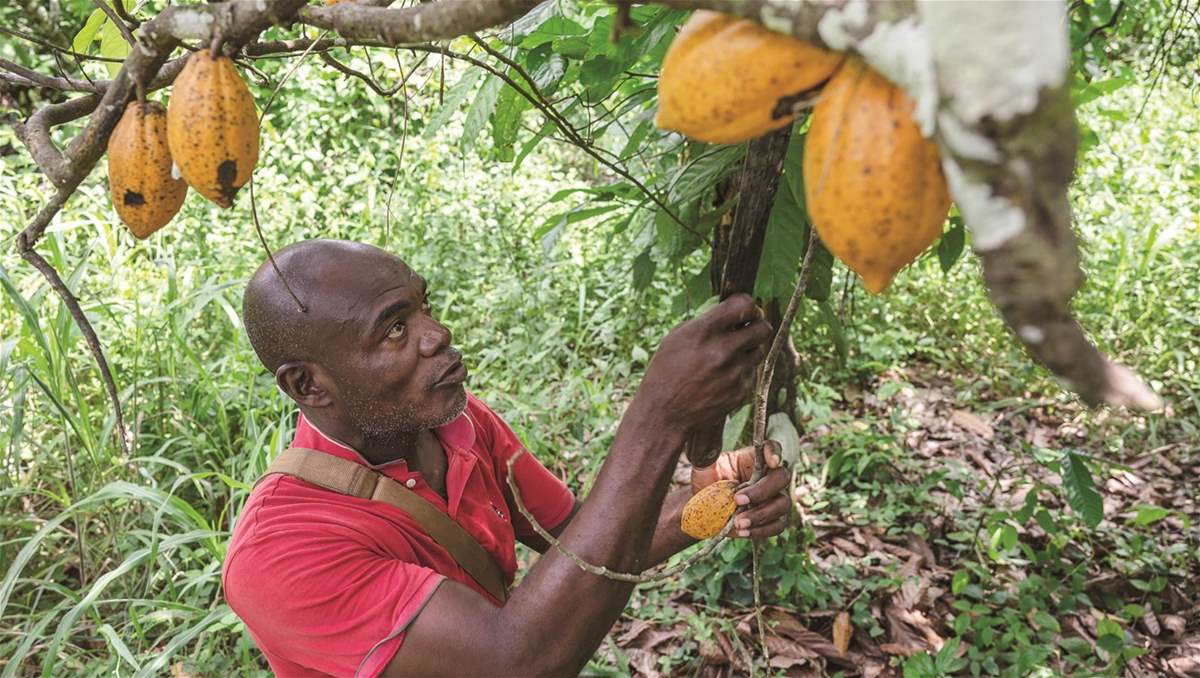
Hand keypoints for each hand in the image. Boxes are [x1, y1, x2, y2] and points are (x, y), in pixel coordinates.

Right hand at [634, 294, 771, 432]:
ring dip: (747, 350)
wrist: (663, 413)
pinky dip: (739, 373)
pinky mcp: (740, 392)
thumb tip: (732, 312)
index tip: (744, 310)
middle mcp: (722, 350)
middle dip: (757, 325)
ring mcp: (734, 373)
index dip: (747, 305)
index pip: (745, 304)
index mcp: (704, 331)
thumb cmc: (665, 371)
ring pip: (759, 351)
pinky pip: (750, 374)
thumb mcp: (677, 338)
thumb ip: (706, 322)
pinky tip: (720, 379)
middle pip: (763, 328)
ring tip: (728, 356)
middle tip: (748, 328)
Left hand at [691, 440, 791, 539]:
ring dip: (761, 515)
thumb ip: (707, 458)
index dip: (775, 452)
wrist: (703, 508)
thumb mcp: (704, 468)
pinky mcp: (772, 519)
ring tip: (738, 522)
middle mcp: (768, 477)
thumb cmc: (707, 482)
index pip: (772, 448)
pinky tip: (742, 531)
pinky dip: (760, 530)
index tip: (772, 461)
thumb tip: (708, 449)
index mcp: (754, 458)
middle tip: (738, 500)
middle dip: (761, 491)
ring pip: (782, 504)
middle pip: (781, 478)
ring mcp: (774, 498)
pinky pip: (777, 526)